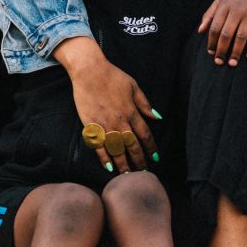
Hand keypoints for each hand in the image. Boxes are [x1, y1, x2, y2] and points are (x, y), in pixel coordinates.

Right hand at [54, 37, 156, 173]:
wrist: (89, 71)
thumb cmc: (112, 76)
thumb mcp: (134, 86)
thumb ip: (145, 103)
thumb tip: (157, 117)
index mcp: (132, 112)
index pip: (145, 135)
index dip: (151, 147)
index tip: (156, 157)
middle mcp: (120, 121)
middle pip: (132, 146)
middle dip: (139, 161)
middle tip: (143, 173)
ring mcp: (104, 125)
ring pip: (117, 150)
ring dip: (124, 164)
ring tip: (128, 176)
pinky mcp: (91, 125)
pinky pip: (99, 146)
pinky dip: (105, 158)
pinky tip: (109, 167)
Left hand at [199, 0, 246, 64]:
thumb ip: (209, 15)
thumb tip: (200, 32)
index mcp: (224, 7)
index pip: (215, 27)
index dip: (211, 42)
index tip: (210, 53)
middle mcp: (236, 11)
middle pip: (227, 34)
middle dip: (222, 50)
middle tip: (219, 62)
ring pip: (241, 36)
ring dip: (236, 52)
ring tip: (232, 63)